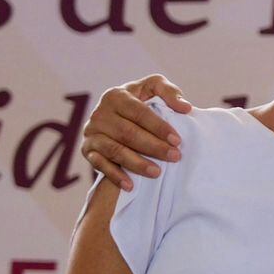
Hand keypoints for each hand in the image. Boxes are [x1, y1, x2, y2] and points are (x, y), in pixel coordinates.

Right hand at [80, 74, 192, 189]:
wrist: (115, 114)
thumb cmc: (140, 101)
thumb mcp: (153, 88)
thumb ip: (169, 92)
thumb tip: (185, 107)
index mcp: (116, 96)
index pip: (139, 112)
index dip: (158, 127)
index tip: (177, 140)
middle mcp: (100, 113)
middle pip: (128, 133)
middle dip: (153, 146)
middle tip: (174, 157)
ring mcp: (92, 132)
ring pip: (115, 150)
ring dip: (137, 163)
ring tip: (157, 172)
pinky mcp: (87, 149)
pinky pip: (100, 164)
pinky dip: (115, 176)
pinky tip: (131, 185)